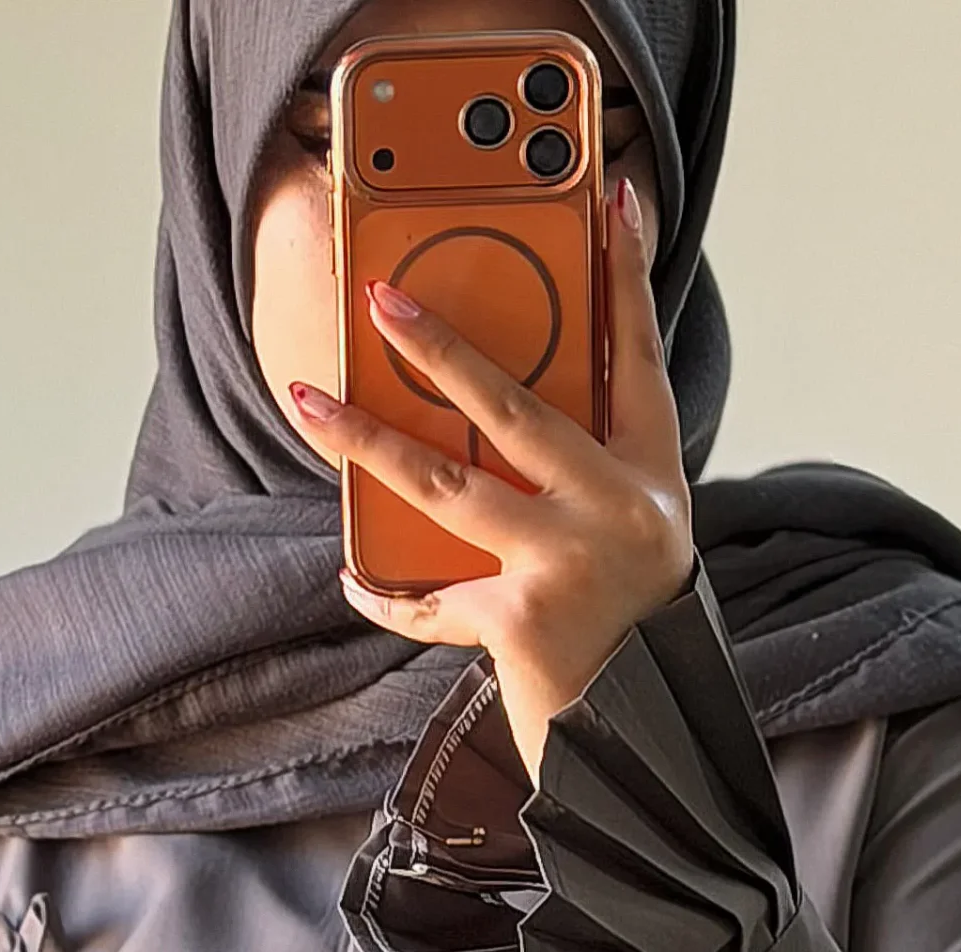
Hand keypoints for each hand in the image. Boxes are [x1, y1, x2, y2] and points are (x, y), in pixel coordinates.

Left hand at [286, 173, 694, 784]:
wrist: (642, 744)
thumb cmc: (625, 637)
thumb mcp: (626, 543)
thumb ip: (577, 481)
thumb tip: (474, 421)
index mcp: (650, 479)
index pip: (639, 357)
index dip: (629, 275)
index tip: (613, 198)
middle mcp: (619, 511)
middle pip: (517, 407)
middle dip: (443, 347)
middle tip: (382, 297)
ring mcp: (568, 562)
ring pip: (447, 484)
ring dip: (367, 440)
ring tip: (310, 401)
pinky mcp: (519, 618)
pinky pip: (430, 596)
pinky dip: (388, 591)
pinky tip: (354, 574)